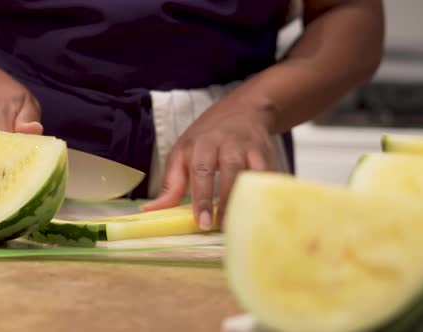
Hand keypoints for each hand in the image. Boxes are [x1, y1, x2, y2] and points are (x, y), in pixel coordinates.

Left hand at [141, 94, 278, 230]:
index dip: (202, 198)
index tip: (202, 222)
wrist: (243, 110)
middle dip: (227, 201)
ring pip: (254, 174)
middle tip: (222, 228)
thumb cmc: (206, 138)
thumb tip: (150, 211)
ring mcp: (253, 149)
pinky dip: (268, 195)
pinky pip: (271, 177)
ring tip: (243, 224)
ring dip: (249, 199)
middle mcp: (230, 143)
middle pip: (230, 171)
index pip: (201, 171)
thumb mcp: (182, 153)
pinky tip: (262, 214)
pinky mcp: (270, 156)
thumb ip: (171, 183)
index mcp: (203, 143)